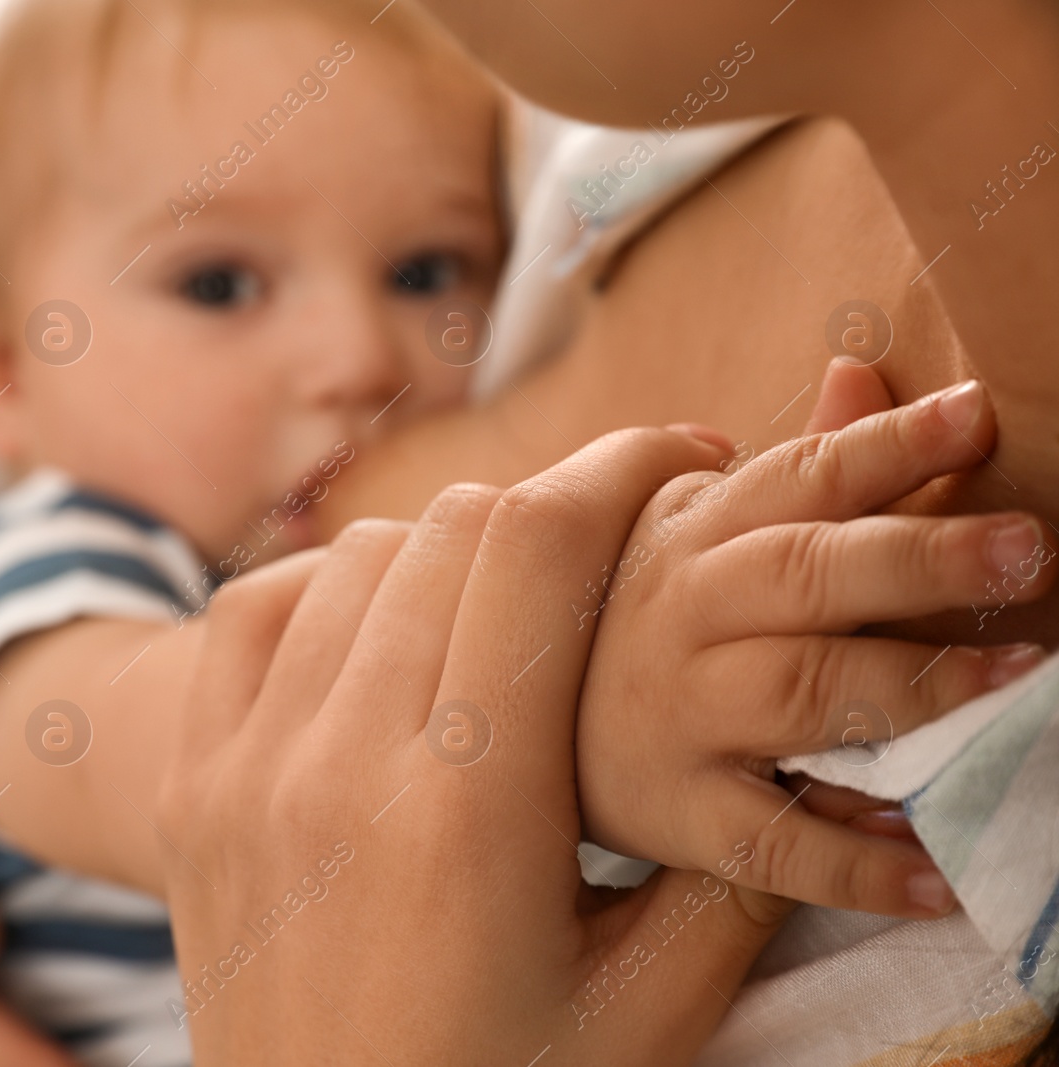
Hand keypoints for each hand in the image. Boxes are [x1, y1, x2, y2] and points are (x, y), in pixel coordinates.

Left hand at [157, 428, 795, 1064]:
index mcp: (471, 808)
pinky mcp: (191, 787)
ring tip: (499, 612)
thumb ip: (727, 876)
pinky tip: (373, 639)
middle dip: (555, 510)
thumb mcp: (644, 1015)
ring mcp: (245, 769)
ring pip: (353, 557)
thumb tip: (792, 763)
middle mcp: (342, 764)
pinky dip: (322, 590)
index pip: (541, 549)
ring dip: (445, 553)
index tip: (679, 460)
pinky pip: (246, 613)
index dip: (622, 470)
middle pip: (456, 528)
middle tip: (608, 554)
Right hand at [577, 366, 1053, 918]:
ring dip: (911, 688)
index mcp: (695, 536)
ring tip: (1016, 680)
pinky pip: (775, 843)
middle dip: (915, 557)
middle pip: (804, 576)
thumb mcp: (689, 531)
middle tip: (1024, 548)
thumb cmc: (630, 619)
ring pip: (799, 694)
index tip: (976, 418)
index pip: (798, 479)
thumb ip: (791, 467)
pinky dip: (857, 861)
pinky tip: (937, 873)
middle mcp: (683, 617)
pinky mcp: (682, 815)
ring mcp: (680, 717)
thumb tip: (860, 371)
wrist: (517, 729)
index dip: (886, 446)